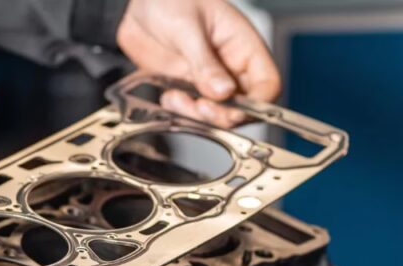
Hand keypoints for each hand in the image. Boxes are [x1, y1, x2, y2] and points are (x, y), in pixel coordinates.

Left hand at [116, 0, 280, 126]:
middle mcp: (230, 66)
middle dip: (223, 115)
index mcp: (243, 45)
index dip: (257, 104)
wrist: (134, 6)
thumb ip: (205, 63)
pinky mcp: (188, 87)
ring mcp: (209, 79)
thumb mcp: (187, 28)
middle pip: (245, 107)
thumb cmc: (168, 0)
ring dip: (199, 116)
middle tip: (201, 108)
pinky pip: (192, 111)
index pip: (268, 84)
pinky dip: (181, 112)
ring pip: (217, 113)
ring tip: (178, 100)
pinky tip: (169, 97)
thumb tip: (224, 92)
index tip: (234, 111)